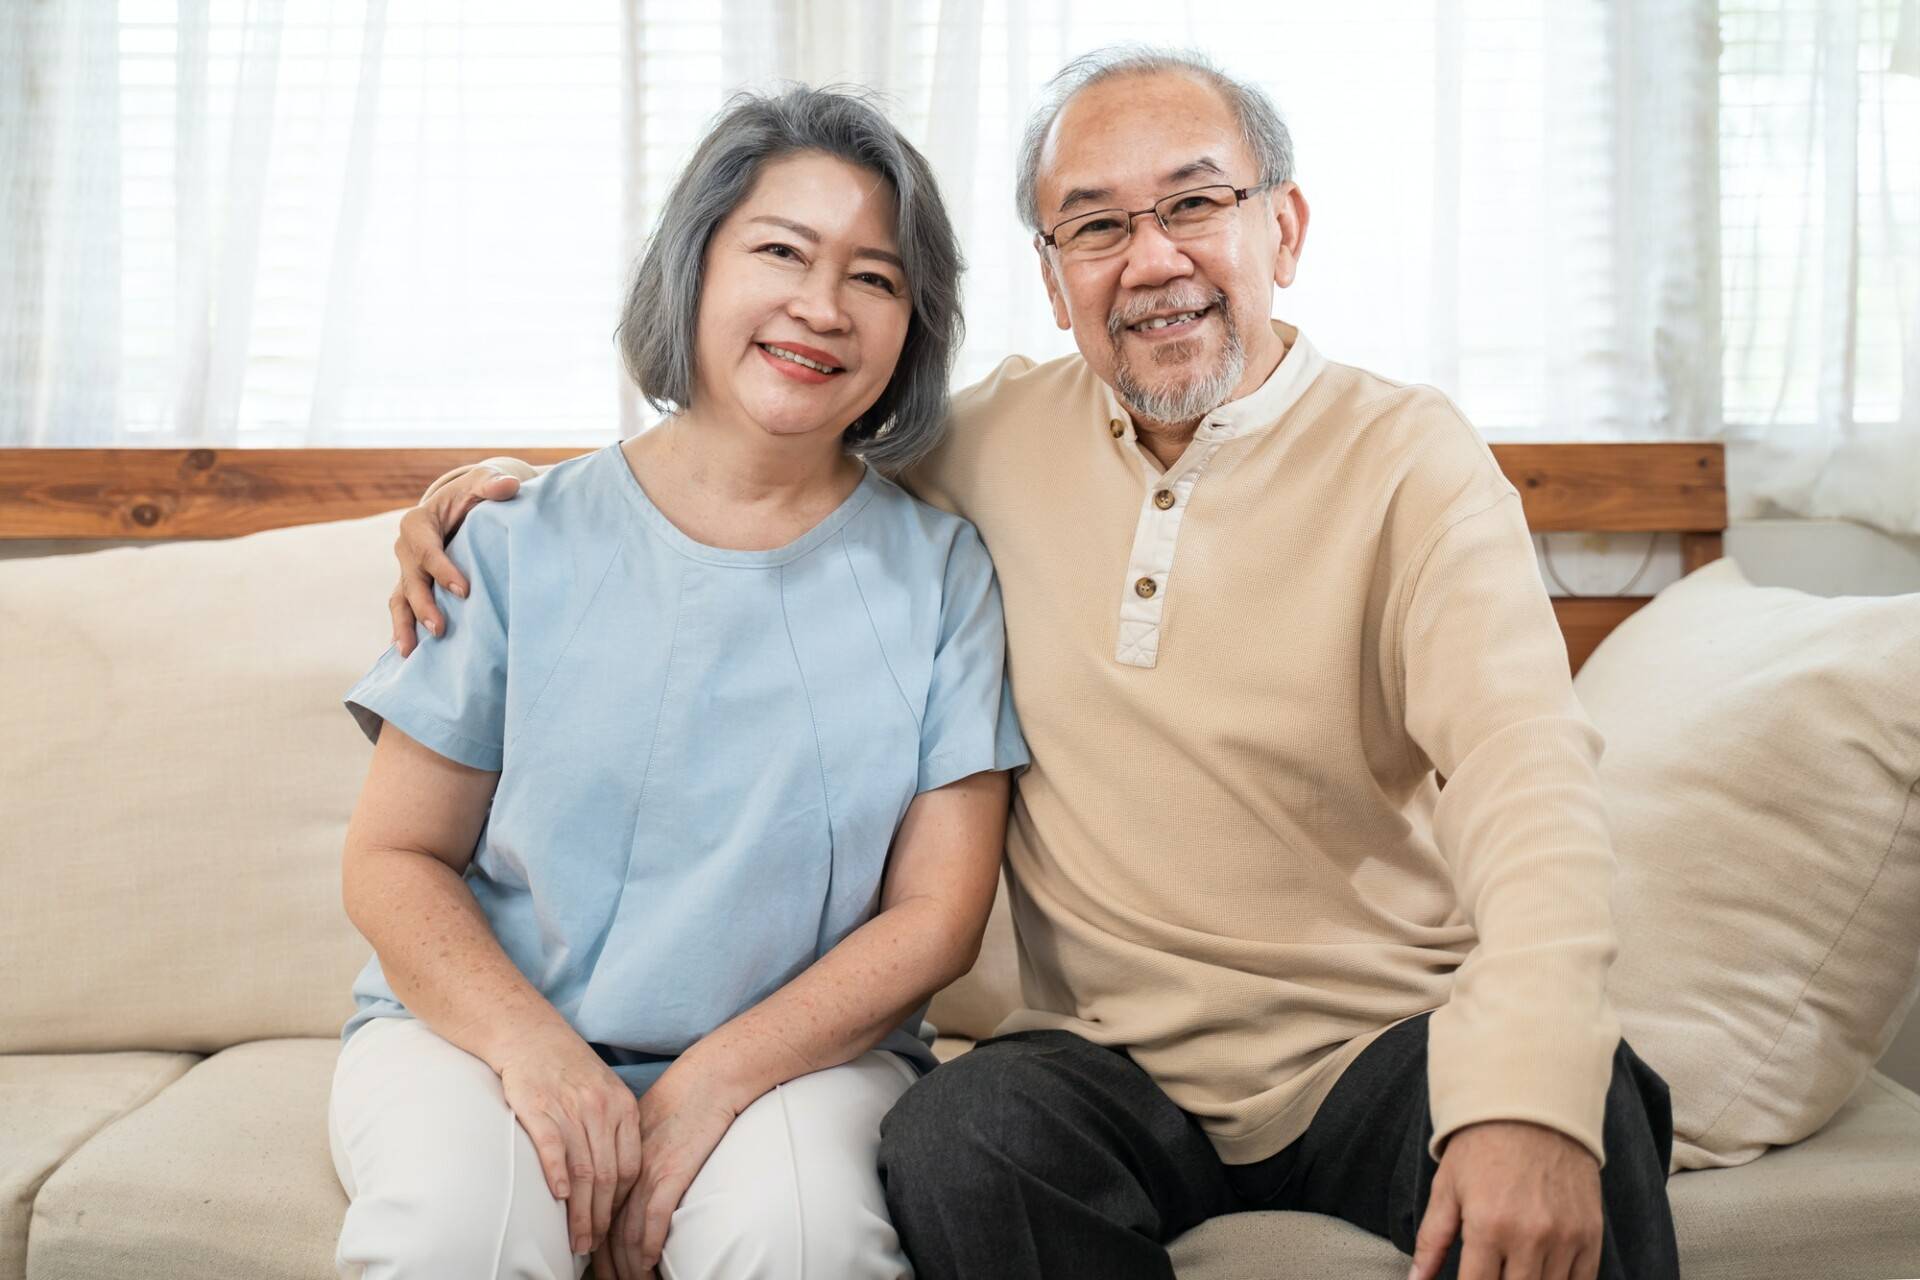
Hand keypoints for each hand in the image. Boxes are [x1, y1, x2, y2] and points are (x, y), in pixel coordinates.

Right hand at [389, 467, 521, 654]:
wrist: (459, 505)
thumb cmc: (473, 493)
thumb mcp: (483, 483)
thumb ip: (493, 484)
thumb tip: (509, 486)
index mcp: (418, 523)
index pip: (427, 549)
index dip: (443, 570)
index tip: (465, 591)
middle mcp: (406, 549)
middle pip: (411, 580)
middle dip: (424, 605)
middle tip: (441, 629)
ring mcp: (406, 570)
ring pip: (400, 600)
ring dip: (404, 625)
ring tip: (410, 652)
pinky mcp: (413, 586)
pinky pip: (404, 609)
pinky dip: (404, 630)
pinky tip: (409, 656)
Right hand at [493, 1026, 642, 1260]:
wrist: (529, 1033)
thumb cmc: (567, 1067)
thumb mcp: (604, 1091)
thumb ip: (614, 1128)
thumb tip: (617, 1178)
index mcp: (622, 1107)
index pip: (630, 1166)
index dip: (622, 1203)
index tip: (612, 1227)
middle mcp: (600, 1108)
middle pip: (607, 1175)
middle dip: (601, 1218)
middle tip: (592, 1245)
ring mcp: (570, 1107)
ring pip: (582, 1169)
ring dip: (580, 1211)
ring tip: (576, 1239)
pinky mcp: (539, 1106)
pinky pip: (553, 1147)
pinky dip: (556, 1175)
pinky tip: (557, 1198)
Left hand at [602, 1060, 748, 1278]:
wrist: (709, 1079)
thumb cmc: (683, 1100)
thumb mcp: (646, 1128)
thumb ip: (634, 1156)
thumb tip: (631, 1183)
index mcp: (616, 1161)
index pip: (598, 1214)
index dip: (596, 1246)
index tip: (597, 1267)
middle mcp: (626, 1171)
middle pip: (607, 1230)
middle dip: (607, 1266)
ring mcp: (647, 1173)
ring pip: (626, 1232)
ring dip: (627, 1267)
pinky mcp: (670, 1172)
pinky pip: (653, 1219)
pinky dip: (648, 1246)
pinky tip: (648, 1264)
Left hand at [1410, 1120, 1601, 1279]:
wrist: (1534, 1108)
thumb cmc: (1482, 1145)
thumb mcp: (1447, 1187)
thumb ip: (1431, 1241)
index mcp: (1488, 1226)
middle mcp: (1530, 1237)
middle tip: (1490, 1270)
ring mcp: (1565, 1238)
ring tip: (1512, 1270)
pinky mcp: (1590, 1233)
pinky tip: (1542, 1272)